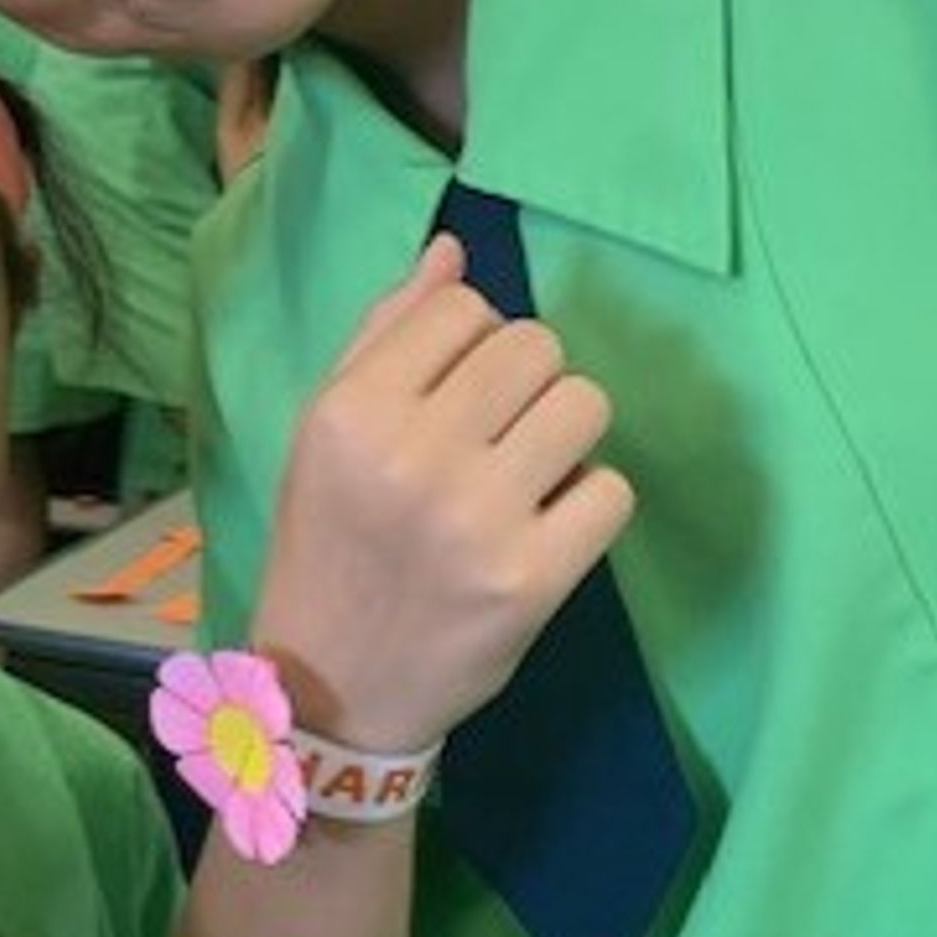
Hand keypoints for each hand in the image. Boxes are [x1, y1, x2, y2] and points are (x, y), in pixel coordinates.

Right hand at [252, 236, 632, 749]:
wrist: (332, 685)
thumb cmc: (328, 542)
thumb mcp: (324, 432)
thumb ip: (384, 335)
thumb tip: (453, 251)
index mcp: (352, 411)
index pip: (466, 307)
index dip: (475, 340)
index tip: (456, 391)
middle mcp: (412, 455)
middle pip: (536, 346)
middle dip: (528, 380)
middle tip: (500, 433)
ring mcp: (476, 519)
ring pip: (585, 403)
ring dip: (566, 432)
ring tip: (529, 472)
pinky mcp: (532, 579)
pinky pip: (612, 489)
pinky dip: (589, 503)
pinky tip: (547, 526)